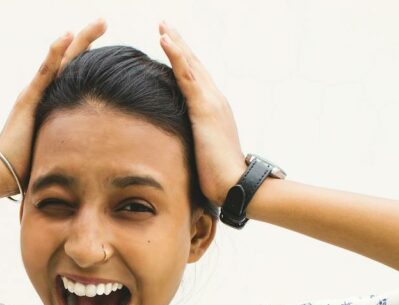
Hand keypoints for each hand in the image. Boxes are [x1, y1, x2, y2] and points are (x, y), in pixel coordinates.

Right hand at [0, 18, 107, 196]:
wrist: (1, 174)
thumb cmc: (28, 168)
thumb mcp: (58, 150)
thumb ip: (73, 144)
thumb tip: (96, 155)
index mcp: (50, 102)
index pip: (73, 74)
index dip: (89, 57)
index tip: (108, 45)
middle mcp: (42, 92)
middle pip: (70, 60)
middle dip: (87, 39)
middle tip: (104, 20)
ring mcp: (34, 93)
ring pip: (61, 60)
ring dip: (79, 39)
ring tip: (99, 22)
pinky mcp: (28, 100)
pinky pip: (45, 73)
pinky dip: (56, 52)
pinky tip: (68, 35)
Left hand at [158, 21, 246, 207]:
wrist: (235, 185)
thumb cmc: (218, 178)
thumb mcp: (201, 155)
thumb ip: (192, 144)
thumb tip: (176, 147)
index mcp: (213, 110)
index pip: (195, 79)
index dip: (183, 60)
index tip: (170, 43)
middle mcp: (215, 100)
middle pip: (194, 65)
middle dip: (179, 43)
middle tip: (165, 24)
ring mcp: (211, 102)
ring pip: (191, 65)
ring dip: (176, 42)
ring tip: (163, 25)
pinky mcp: (204, 109)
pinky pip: (187, 77)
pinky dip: (176, 56)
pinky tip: (165, 41)